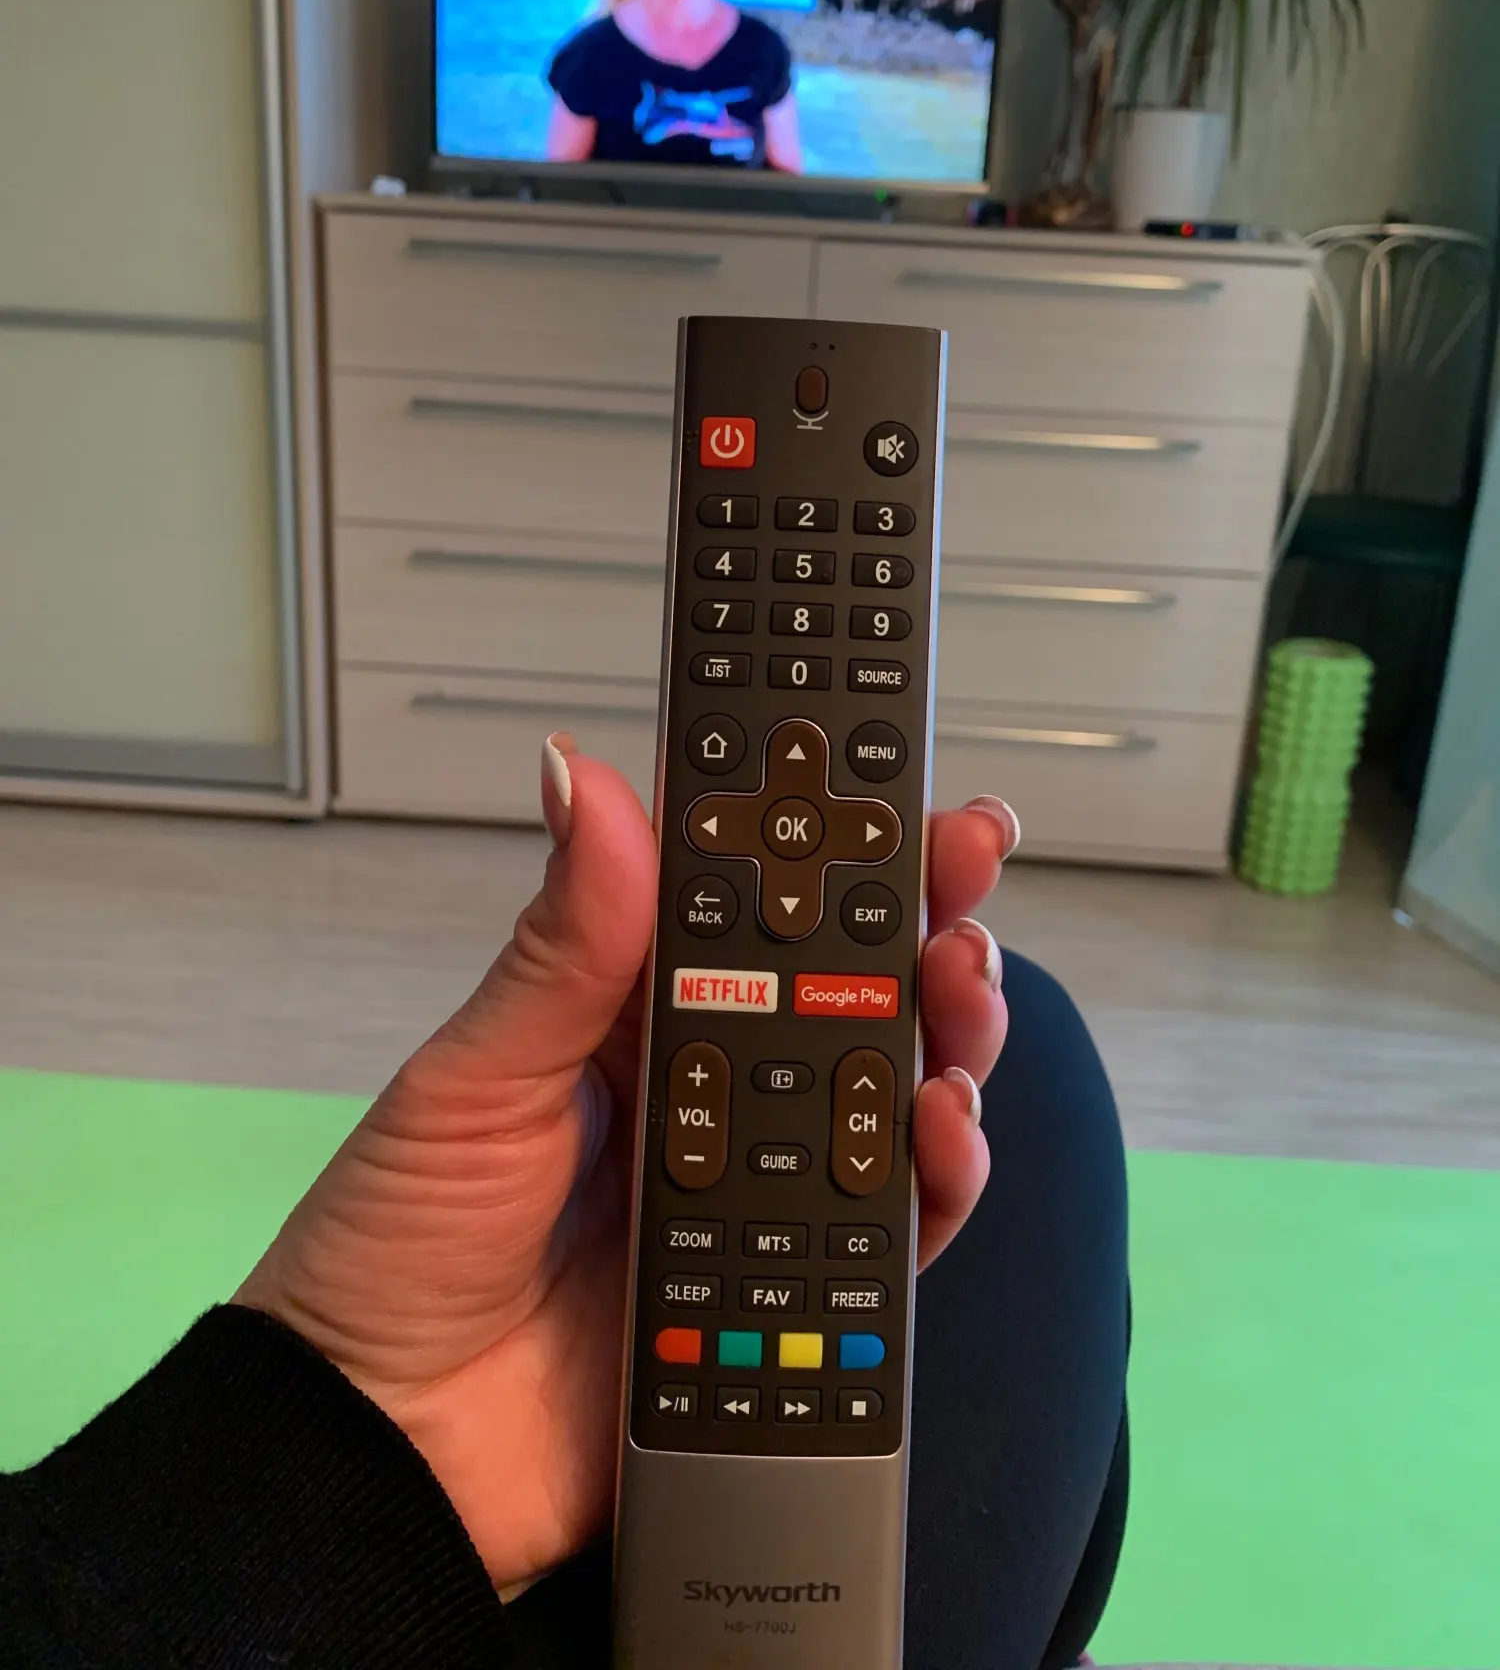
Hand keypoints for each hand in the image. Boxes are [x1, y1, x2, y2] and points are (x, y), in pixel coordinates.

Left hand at [235, 740, 1017, 1589]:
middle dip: (923, 915)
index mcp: (636, 1013)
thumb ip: (560, 941)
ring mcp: (759, 1188)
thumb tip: (582, 773)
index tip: (898, 781)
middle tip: (967, 867)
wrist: (386, 1445)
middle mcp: (715, 1086)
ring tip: (960, 984)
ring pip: (893, 1090)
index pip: (756, 904)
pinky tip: (946, 1127)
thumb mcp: (476, 1076)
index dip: (830, 840)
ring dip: (949, 1026)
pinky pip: (893, 1226)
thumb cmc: (401, 1238)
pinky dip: (939, 1175)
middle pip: (851, 986)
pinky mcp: (791, 1289)